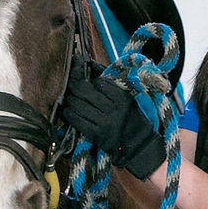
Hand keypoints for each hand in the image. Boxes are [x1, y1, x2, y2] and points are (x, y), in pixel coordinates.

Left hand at [62, 57, 163, 177]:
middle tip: (70, 84)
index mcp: (123, 97)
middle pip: (85, 91)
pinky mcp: (97, 135)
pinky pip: (77, 121)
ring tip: (69, 98)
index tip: (83, 75)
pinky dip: (69, 114)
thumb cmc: (131, 117)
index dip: (88, 77)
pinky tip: (68, 111)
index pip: (99, 81)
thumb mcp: (126, 97)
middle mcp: (114, 109)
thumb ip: (109, 81)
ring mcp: (105, 123)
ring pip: (78, 105)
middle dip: (74, 85)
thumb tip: (88, 64)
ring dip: (69, 100)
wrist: (139, 145)